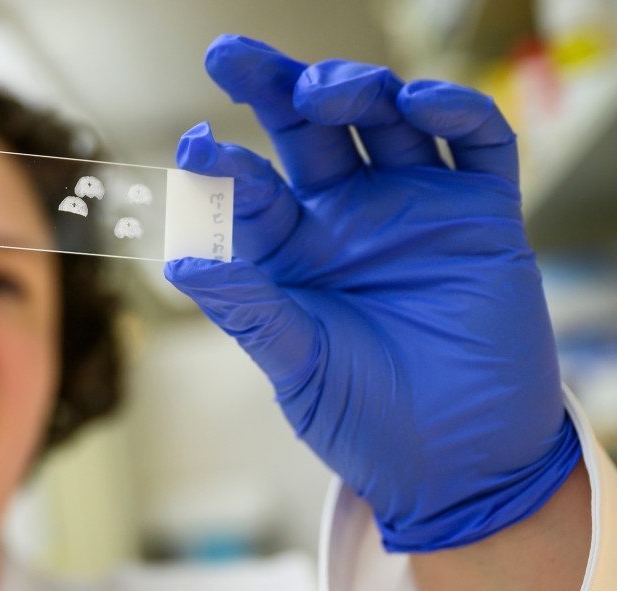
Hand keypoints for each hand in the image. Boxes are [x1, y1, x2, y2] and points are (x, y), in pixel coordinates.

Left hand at [166, 35, 582, 551]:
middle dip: (272, 90)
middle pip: (308, 135)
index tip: (195, 146)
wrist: (458, 464)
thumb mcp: (298, 367)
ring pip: (384, 124)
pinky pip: (475, 144)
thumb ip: (250, 310)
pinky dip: (455, 112)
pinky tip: (420, 102)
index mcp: (294, 255)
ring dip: (356, 92)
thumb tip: (179, 258)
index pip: (252, 192)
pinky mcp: (481, 217)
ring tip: (326, 91)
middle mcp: (349, 222)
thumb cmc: (366, 421)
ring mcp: (415, 211)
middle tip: (231, 57)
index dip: (222, 167)